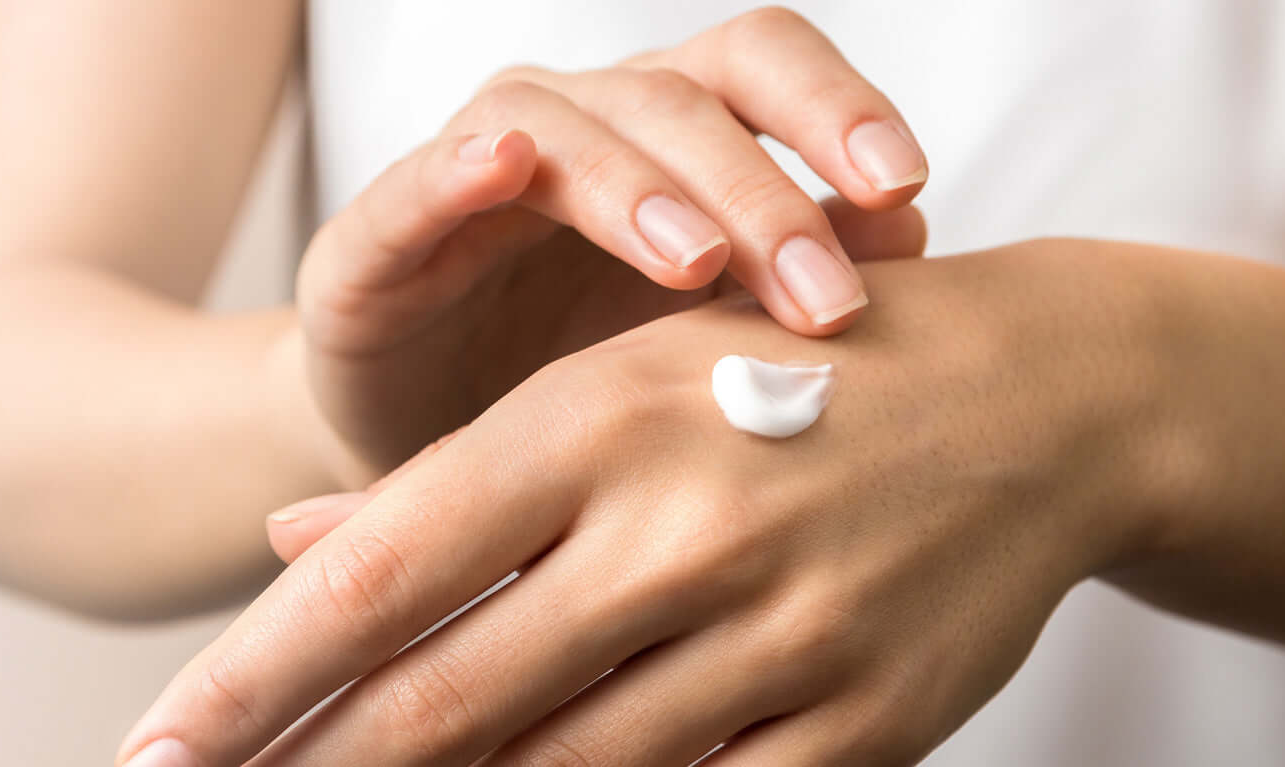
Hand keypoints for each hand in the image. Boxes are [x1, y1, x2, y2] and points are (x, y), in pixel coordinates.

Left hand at [124, 240, 1203, 765]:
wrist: (1045, 398)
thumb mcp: (608, 388)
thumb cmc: (779, 377)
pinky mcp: (860, 723)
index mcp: (593, 428)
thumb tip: (286, 553)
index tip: (158, 745)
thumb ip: (446, 484)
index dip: (255, 676)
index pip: (382, 579)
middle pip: (448, 700)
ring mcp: (779, 639)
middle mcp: (679, 532)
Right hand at [290, 6, 930, 483]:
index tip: (906, 190)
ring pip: (559, 127)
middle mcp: (573, 125)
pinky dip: (458, 169)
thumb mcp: (706, 346)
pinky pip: (415, 183)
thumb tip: (913, 234)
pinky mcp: (370, 242)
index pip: (761, 68)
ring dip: (636, 187)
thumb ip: (793, 281)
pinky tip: (503, 168)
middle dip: (759, 193)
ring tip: (695, 264)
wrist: (428, 486)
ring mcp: (467, 174)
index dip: (836, 108)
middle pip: (678, 97)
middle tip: (824, 299)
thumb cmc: (585, 398)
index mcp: (668, 135)